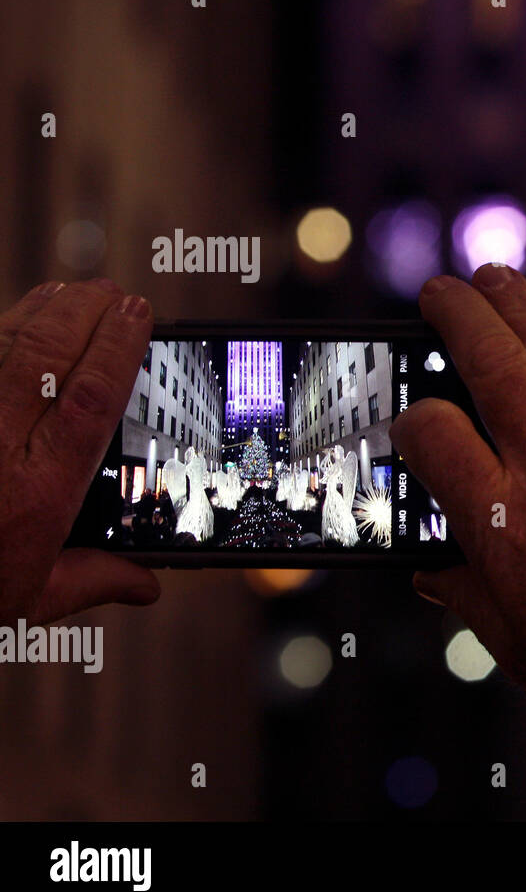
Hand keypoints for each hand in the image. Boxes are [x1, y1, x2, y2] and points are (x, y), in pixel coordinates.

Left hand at [0, 280, 160, 623]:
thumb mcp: (28, 598)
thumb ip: (93, 580)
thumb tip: (145, 586)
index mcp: (37, 489)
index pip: (89, 395)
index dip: (119, 345)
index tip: (140, 314)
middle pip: (48, 351)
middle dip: (87, 311)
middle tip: (115, 293)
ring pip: (5, 342)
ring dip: (45, 309)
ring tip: (75, 294)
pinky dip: (2, 329)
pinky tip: (20, 319)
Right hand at [390, 264, 525, 763]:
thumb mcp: (510, 639)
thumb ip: (461, 590)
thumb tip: (427, 569)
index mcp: (500, 520)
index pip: (432, 430)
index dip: (410, 418)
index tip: (410, 420)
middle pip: (492, 363)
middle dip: (458, 315)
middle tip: (437, 289)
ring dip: (520, 310)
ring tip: (495, 279)